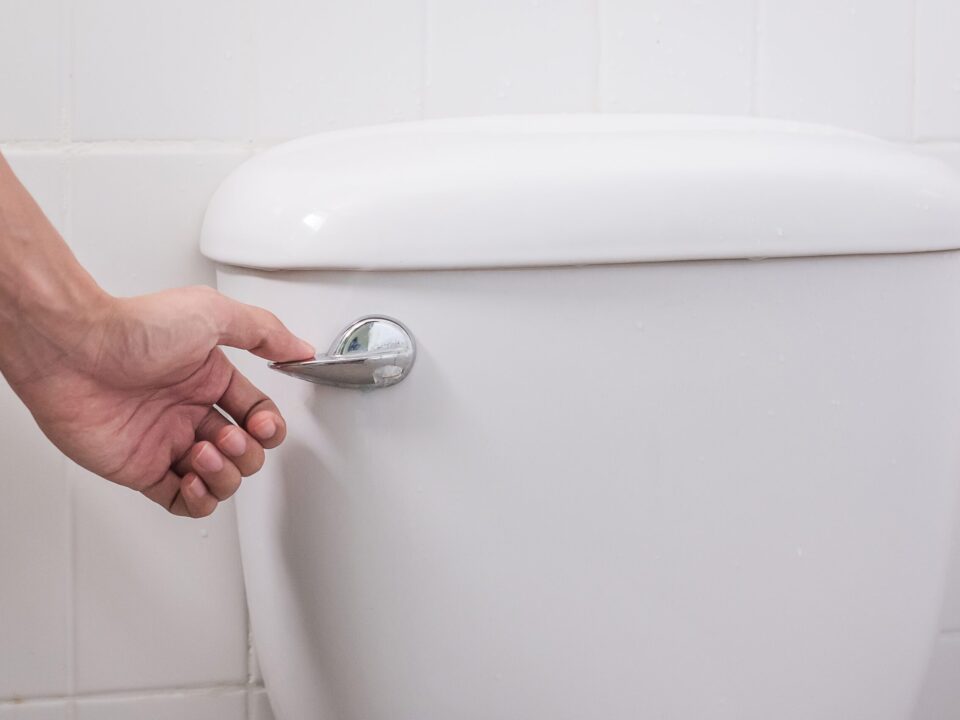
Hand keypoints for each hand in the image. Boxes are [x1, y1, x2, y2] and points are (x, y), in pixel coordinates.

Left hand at [4, 285, 313, 517]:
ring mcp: (167, 442)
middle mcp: (190, 411)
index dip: (268, 426)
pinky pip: (183, 502)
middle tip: (226, 437)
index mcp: (210, 379)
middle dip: (246, 452)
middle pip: (245, 452)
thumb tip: (300, 349)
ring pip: (220, 480)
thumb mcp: (215, 314)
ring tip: (202, 453)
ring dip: (224, 474)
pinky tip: (193, 479)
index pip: (258, 414)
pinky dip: (199, 499)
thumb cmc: (135, 328)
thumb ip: (264, 332)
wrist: (76, 352)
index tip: (262, 424)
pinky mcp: (142, 469)